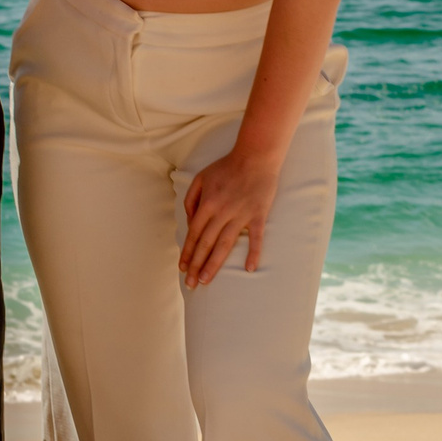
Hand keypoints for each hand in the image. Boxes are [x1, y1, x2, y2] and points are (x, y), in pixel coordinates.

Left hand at [179, 145, 281, 286]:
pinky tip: (250, 268)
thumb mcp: (201, 178)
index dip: (187, 252)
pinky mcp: (258, 215)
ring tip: (206, 280)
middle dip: (197, 265)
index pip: (193, 234)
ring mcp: (241, 215)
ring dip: (214, 264)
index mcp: (207, 204)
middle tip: (191, 284)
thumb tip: (190, 222)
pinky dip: (254, 253)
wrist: (255, 156)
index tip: (183, 268)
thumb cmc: (226, 167)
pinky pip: (256, 238)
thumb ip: (191, 200)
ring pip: (225, 244)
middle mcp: (222, 212)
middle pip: (206, 243)